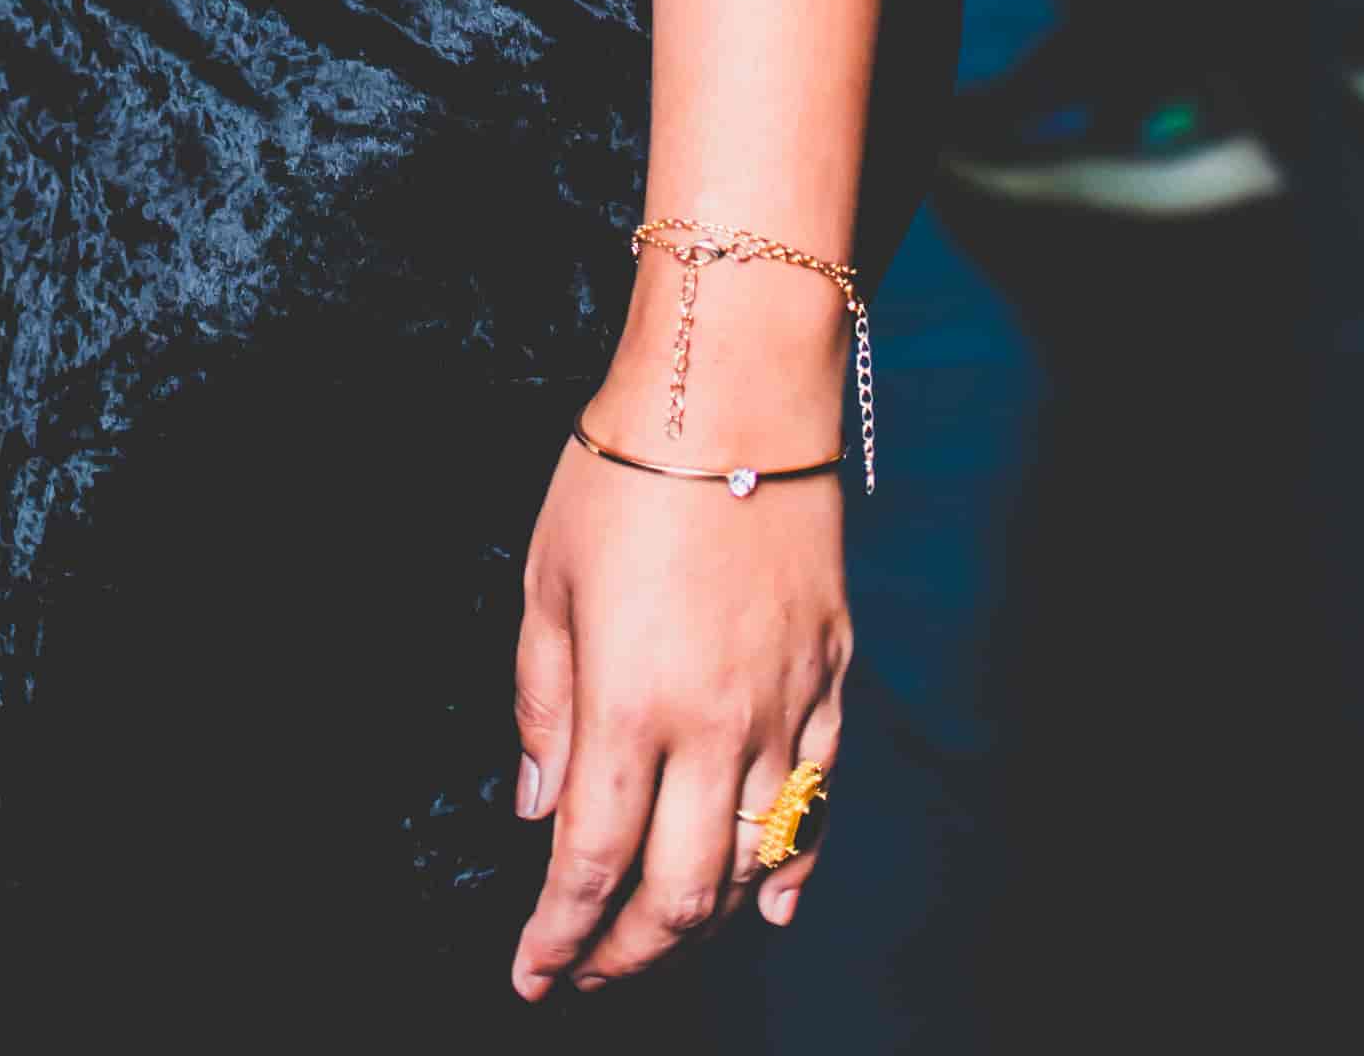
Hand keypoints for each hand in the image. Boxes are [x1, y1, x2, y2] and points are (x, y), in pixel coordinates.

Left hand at [510, 437, 850, 995]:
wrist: (734, 390)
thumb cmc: (626, 472)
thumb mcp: (546, 581)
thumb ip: (542, 704)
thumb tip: (538, 807)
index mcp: (630, 703)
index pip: (591, 863)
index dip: (560, 936)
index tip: (533, 974)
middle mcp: (715, 725)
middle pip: (679, 891)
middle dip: (628, 953)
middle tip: (588, 970)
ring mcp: (783, 708)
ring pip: (752, 863)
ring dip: (701, 919)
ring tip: (656, 936)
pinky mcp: (830, 679)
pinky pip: (819, 802)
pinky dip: (793, 868)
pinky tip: (769, 903)